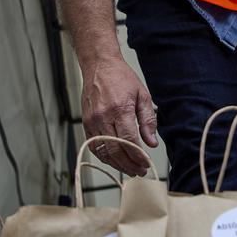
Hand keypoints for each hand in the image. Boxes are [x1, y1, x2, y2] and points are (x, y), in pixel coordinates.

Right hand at [81, 57, 157, 175]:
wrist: (99, 66)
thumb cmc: (121, 78)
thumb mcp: (142, 95)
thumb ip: (148, 120)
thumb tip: (151, 142)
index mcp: (120, 108)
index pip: (129, 141)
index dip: (138, 156)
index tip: (146, 164)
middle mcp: (103, 116)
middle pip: (116, 150)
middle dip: (129, 164)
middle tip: (140, 171)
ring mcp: (92, 120)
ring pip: (103, 151)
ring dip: (117, 164)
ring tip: (129, 169)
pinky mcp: (85, 123)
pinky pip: (94, 146)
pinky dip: (104, 157)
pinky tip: (115, 160)